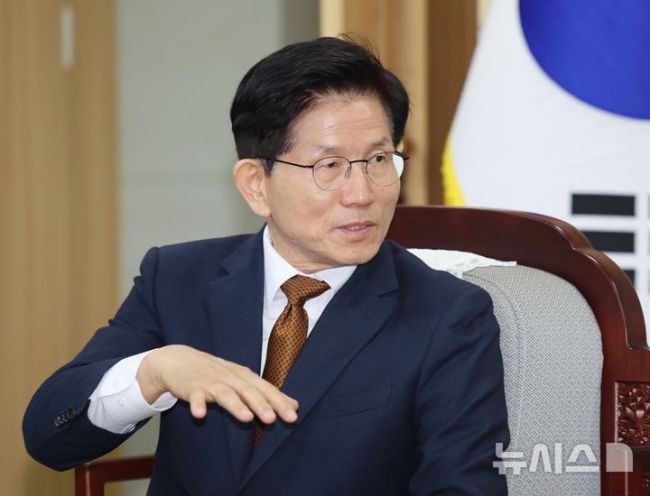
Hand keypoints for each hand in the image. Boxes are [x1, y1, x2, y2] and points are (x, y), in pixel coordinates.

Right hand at [136, 344, 298, 423]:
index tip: (292, 416)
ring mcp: (210, 382)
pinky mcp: (192, 387)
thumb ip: (267, 393)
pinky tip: (199, 415)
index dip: (279, 402)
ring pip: (225, 394)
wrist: (179, 359)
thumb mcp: (243, 380)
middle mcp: (230, 378)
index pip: (265, 389)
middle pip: (248, 391)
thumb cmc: (216, 373)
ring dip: (235, 406)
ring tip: (246, 418)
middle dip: (261, 405)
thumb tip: (295, 405)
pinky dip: (198, 404)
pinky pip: (195, 397)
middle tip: (273, 419)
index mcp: (244, 377)